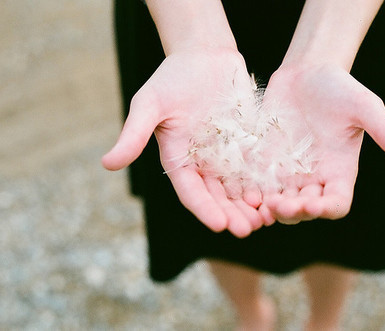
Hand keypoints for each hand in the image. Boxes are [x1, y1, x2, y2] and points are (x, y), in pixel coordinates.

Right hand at [102, 48, 267, 236]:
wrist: (204, 55)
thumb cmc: (172, 77)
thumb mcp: (149, 104)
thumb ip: (133, 135)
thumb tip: (106, 164)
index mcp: (179, 160)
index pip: (191, 191)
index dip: (205, 209)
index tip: (220, 225)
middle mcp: (203, 163)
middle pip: (218, 196)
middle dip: (232, 214)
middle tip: (247, 230)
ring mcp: (227, 155)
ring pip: (239, 187)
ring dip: (250, 206)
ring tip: (266, 219)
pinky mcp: (248, 144)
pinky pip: (258, 167)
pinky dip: (266, 183)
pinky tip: (279, 194)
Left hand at [260, 64, 384, 223]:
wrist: (306, 73)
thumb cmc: (339, 88)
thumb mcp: (364, 106)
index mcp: (339, 172)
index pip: (336, 204)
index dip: (325, 209)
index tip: (313, 204)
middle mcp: (313, 178)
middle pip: (304, 209)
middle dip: (292, 212)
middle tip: (278, 205)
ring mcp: (288, 172)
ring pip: (279, 203)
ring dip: (270, 209)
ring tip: (259, 204)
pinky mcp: (265, 162)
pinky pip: (258, 185)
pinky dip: (252, 193)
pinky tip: (244, 192)